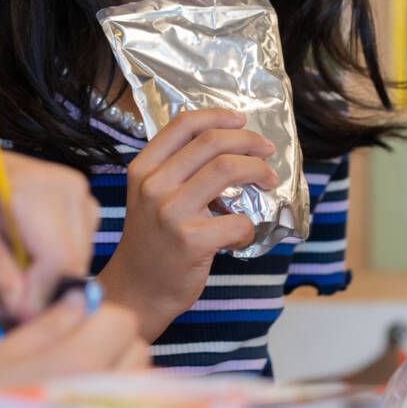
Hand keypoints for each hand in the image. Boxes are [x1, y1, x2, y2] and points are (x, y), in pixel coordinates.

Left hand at [0, 150, 98, 318]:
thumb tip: (27, 312)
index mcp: (33, 189)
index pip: (58, 259)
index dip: (38, 295)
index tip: (10, 311)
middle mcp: (68, 188)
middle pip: (71, 265)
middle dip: (38, 293)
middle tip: (0, 303)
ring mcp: (83, 198)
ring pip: (77, 266)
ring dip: (44, 285)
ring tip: (5, 282)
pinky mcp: (89, 211)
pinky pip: (78, 258)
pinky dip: (53, 271)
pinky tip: (24, 265)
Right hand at [0, 292, 147, 407]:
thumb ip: (47, 326)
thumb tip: (78, 300)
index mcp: (78, 364)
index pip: (121, 320)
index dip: (95, 316)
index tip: (69, 327)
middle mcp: (105, 398)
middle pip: (136, 351)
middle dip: (110, 343)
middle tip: (68, 355)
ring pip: (136, 388)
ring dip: (114, 377)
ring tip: (69, 389)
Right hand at [96, 109, 277, 340]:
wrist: (138, 292)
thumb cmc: (151, 243)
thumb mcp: (148, 197)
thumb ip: (174, 170)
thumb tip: (226, 145)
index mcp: (143, 169)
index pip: (183, 124)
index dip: (218, 116)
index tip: (242, 120)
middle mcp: (153, 185)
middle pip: (212, 142)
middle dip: (249, 141)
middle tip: (267, 150)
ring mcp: (171, 212)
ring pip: (227, 169)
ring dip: (258, 171)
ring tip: (268, 181)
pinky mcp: (191, 240)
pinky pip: (238, 221)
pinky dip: (249, 226)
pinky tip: (240, 235)